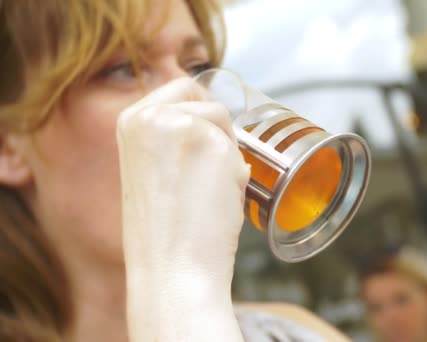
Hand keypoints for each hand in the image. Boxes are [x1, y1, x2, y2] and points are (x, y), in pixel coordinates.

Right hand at [117, 77, 248, 340]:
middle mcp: (148, 114)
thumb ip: (173, 138)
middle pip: (206, 99)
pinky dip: (236, 172)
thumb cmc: (166, 232)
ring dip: (226, 154)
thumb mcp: (152, 169)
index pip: (181, 90)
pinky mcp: (208, 141)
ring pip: (225, 121)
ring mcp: (179, 124)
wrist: (171, 270)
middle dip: (217, 131)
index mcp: (130, 120)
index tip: (204, 145)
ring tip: (205, 193)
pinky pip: (239, 147)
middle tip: (203, 177)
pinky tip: (216, 199)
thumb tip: (215, 124)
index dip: (202, 115)